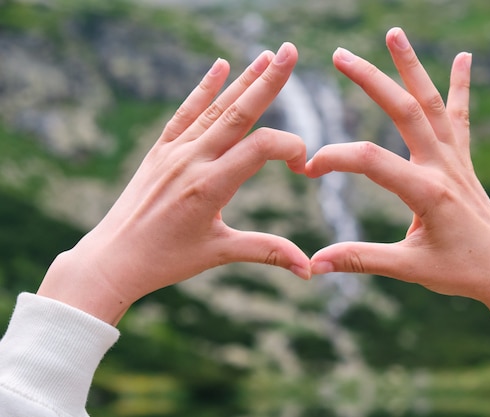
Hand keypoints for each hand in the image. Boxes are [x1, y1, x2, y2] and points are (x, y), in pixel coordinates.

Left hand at [38, 43, 309, 324]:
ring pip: (215, 108)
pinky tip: (220, 66)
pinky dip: (203, 89)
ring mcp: (174, 152)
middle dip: (269, 81)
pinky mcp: (160, 150)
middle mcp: (192, 161)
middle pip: (239, 113)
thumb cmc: (167, 259)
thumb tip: (309, 269)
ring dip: (243, 80)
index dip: (290, 148)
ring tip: (267, 55)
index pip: (261, 148)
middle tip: (291, 51)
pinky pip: (185, 113)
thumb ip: (267, 252)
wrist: (113, 258)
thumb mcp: (220, 253)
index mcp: (211, 186)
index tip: (303, 166)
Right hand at [306, 28, 489, 379]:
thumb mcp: (408, 268)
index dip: (334, 158)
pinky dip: (461, 85)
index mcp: (427, 192)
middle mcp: (443, 167)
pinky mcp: (463, 161)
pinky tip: (464, 58)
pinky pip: (460, 117)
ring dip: (412, 67)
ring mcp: (456, 160)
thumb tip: (314, 265)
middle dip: (371, 80)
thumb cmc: (461, 272)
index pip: (370, 160)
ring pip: (432, 103)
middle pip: (404, 111)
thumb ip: (360, 259)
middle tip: (341, 55)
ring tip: (394, 33)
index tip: (306, 168)